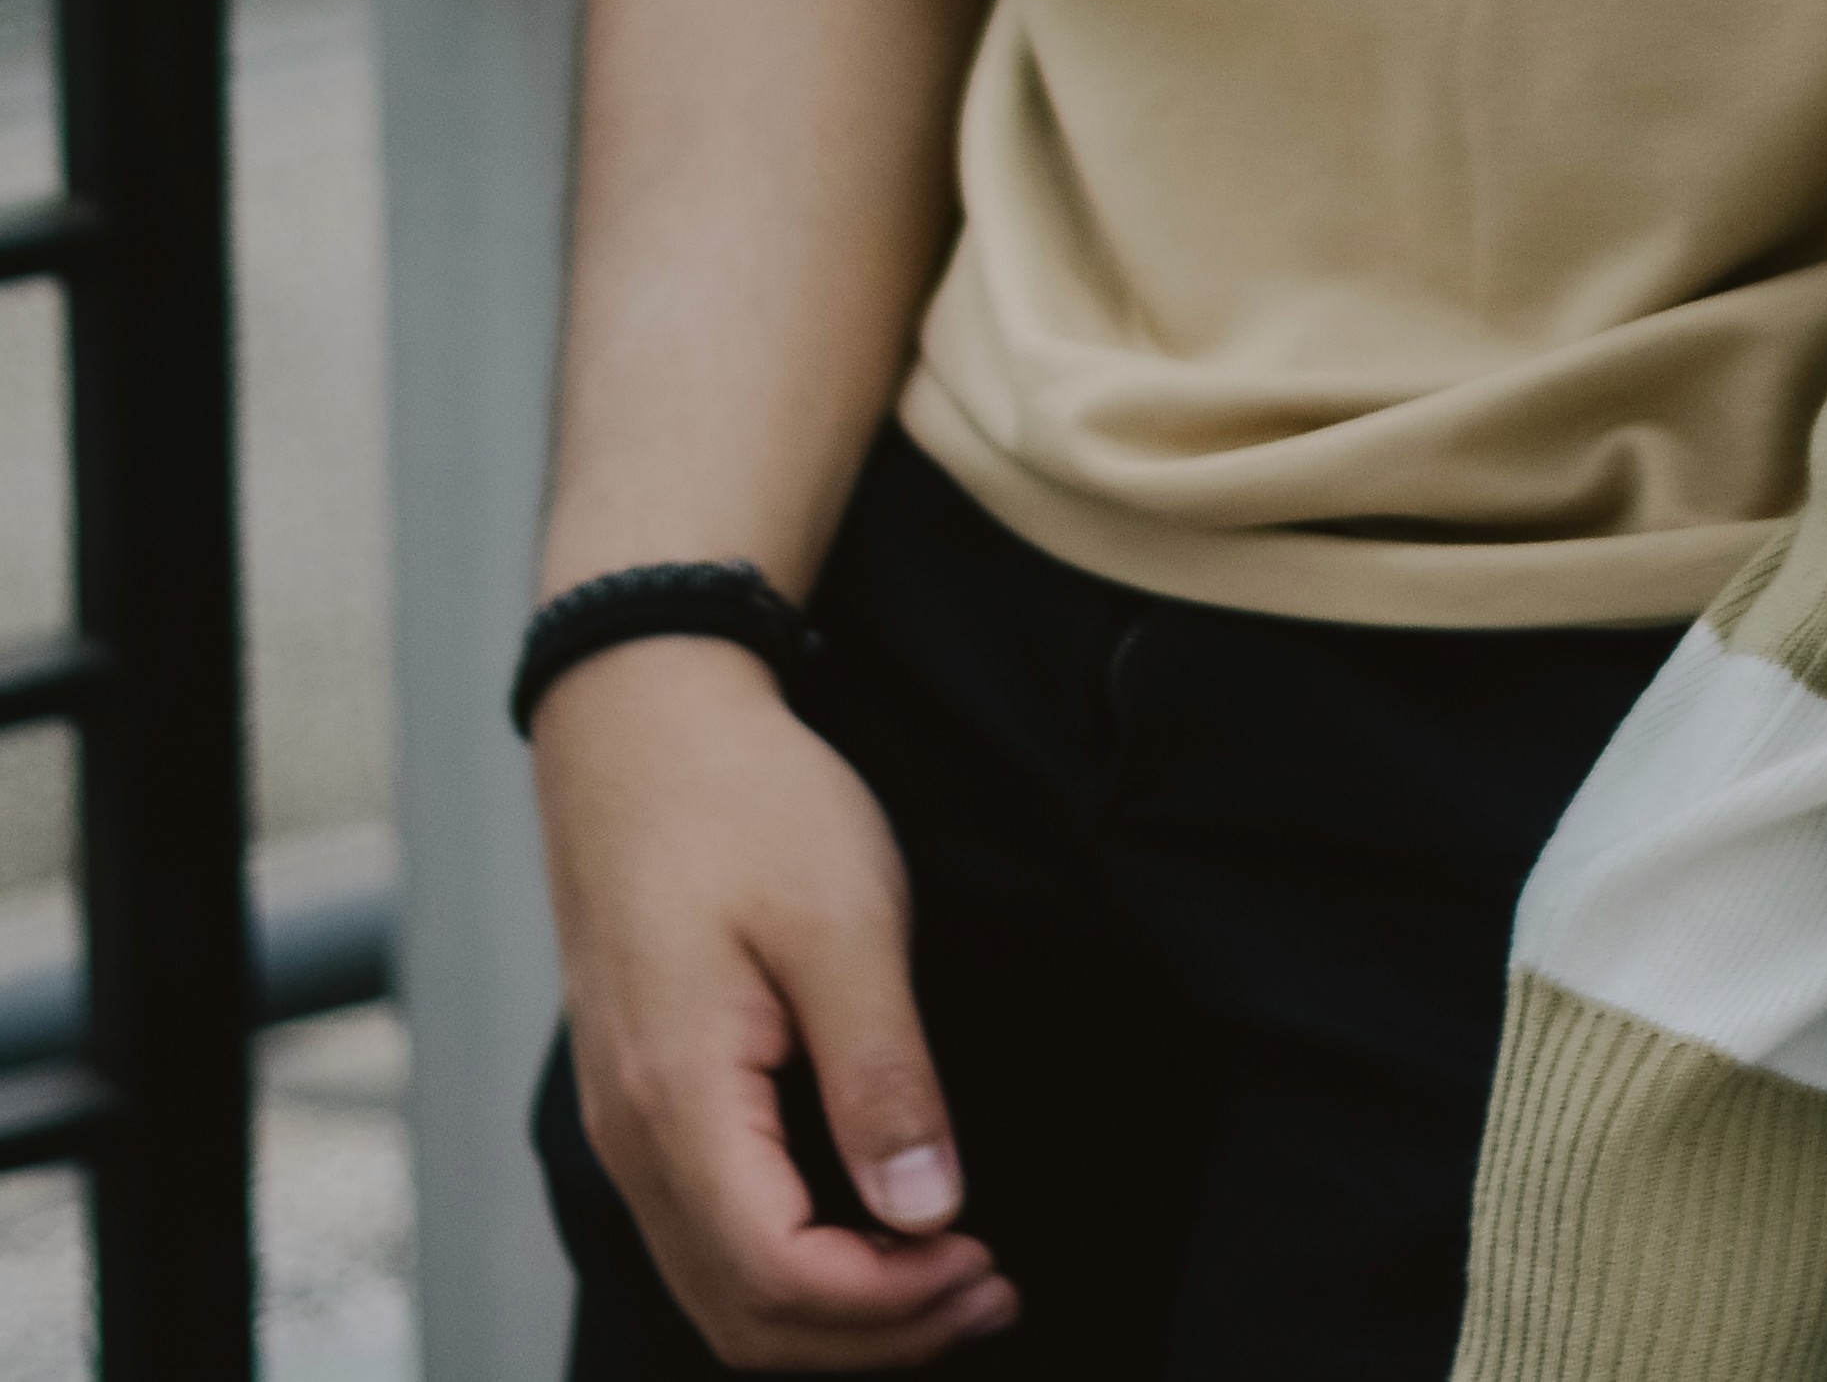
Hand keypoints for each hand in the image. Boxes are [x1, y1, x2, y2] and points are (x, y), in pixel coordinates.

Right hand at [535, 639, 1016, 1365]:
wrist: (643, 718)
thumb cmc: (744, 799)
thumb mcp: (842, 919)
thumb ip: (882, 1075)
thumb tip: (927, 1212)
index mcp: (678, 1100)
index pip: (777, 1280)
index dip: (888, 1304)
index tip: (983, 1263)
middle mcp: (632, 1138)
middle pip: (742, 1315)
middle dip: (874, 1333)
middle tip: (988, 1291)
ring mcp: (627, 1123)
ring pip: (719, 1288)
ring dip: (835, 1311)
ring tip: (949, 1275)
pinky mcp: (642, 1096)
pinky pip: (707, 1234)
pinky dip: (792, 1265)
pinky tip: (871, 1228)